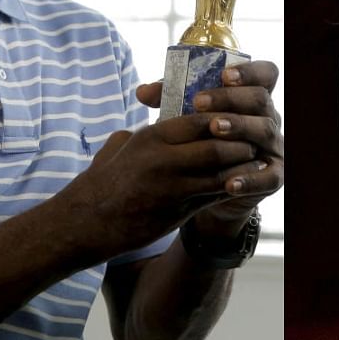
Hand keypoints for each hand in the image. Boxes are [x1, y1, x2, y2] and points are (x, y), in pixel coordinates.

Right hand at [60, 112, 257, 259]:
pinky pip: (214, 196)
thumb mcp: (122, 146)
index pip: (200, 119)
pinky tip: (241, 185)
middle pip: (217, 144)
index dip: (224, 117)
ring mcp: (171, 188)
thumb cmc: (102, 182)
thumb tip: (159, 116)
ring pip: (221, 172)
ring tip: (253, 161)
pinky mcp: (177, 212)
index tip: (237, 116)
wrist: (85, 223)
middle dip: (239, 142)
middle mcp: (163, 160)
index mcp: (151, 137)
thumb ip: (146, 130)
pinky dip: (232, 189)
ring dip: (241, 167)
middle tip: (253, 140)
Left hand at [138, 61, 283, 231]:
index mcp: (252, 98)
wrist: (208, 187)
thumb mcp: (187, 117)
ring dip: (239, 127)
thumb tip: (143, 93)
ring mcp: (273, 146)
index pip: (265, 74)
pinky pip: (269, 176)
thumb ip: (170, 100)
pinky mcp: (274, 175)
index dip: (249, 71)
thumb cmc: (199, 141)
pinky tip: (229, 182)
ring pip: (264, 130)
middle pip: (260, 99)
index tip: (223, 74)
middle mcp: (268, 117)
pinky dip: (250, 179)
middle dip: (230, 98)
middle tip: (198, 102)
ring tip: (213, 129)